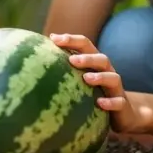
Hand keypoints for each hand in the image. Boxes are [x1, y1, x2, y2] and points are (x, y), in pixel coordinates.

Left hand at [0, 18, 148, 133]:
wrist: (124, 114)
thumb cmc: (93, 96)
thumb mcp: (78, 84)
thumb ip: (62, 73)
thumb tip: (28, 66)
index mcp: (95, 64)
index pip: (85, 45)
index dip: (71, 40)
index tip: (53, 38)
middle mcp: (107, 72)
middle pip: (101, 58)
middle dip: (86, 56)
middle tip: (70, 59)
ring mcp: (116, 88)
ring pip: (112, 77)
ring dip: (100, 76)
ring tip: (86, 78)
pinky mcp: (121, 104)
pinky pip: (118, 102)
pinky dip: (110, 102)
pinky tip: (100, 103)